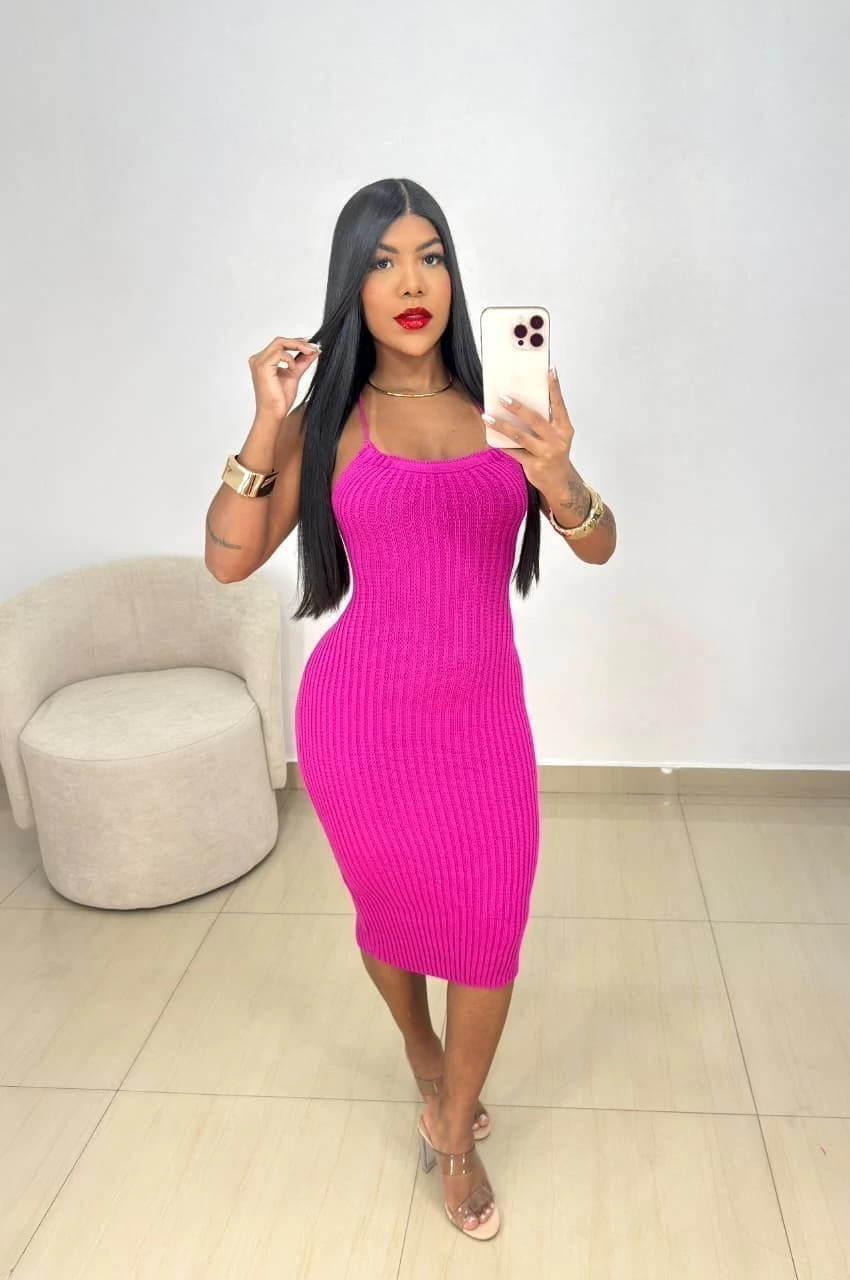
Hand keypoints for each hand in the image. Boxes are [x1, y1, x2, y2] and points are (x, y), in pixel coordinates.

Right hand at [248, 335, 320, 424]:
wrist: (274, 413)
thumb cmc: (280, 399)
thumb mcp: (294, 374)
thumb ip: (302, 362)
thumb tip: (313, 351)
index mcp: (263, 360)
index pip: (280, 344)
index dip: (297, 342)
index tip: (312, 346)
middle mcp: (258, 359)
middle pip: (280, 341)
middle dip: (299, 342)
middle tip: (313, 348)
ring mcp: (258, 362)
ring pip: (280, 343)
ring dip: (297, 346)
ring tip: (309, 352)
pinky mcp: (262, 366)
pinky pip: (279, 353)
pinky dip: (289, 358)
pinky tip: (293, 368)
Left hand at [484, 368, 574, 493]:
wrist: (559, 482)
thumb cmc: (555, 453)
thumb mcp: (557, 435)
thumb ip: (546, 420)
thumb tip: (522, 402)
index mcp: (564, 429)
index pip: (559, 405)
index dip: (555, 388)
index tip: (550, 371)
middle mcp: (556, 440)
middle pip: (535, 420)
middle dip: (518, 408)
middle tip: (503, 397)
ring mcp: (545, 454)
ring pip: (520, 436)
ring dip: (502, 426)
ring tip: (488, 417)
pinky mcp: (534, 466)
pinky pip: (514, 452)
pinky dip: (501, 444)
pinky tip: (490, 437)